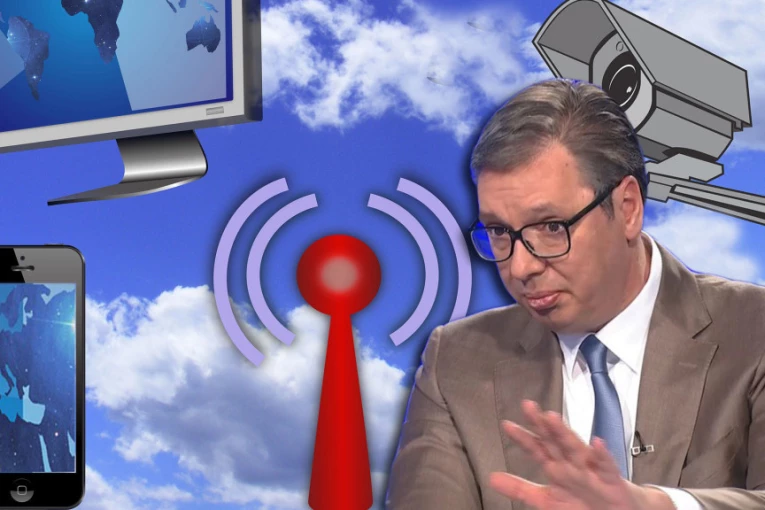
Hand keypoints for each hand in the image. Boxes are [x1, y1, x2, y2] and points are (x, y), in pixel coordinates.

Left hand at [489, 400, 673, 509]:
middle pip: (554, 441)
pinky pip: (606, 466)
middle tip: (528, 407)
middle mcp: (571, 464)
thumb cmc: (584, 503)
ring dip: (564, 433)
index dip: (522, 438)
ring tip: (552, 417)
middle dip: (542, 424)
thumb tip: (491, 478)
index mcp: (556, 468)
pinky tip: (596, 443)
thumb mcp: (547, 499)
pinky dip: (602, 455)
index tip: (507, 425)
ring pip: (575, 448)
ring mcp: (591, 470)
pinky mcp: (611, 480)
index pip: (536, 449)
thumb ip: (520, 488)